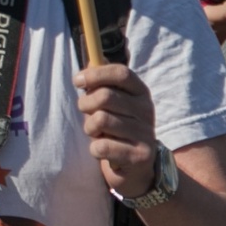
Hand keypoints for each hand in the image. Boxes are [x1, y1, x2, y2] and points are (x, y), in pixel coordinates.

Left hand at [76, 64, 158, 198]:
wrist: (136, 168)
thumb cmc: (116, 127)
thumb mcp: (112, 102)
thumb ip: (102, 81)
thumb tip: (92, 56)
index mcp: (140, 93)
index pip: (121, 72)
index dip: (96, 74)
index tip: (77, 81)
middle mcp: (147, 110)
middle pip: (105, 96)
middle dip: (86, 105)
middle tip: (87, 114)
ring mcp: (146, 134)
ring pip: (100, 120)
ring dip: (90, 129)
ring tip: (97, 133)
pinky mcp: (140, 156)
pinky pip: (101, 146)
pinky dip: (95, 149)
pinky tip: (104, 151)